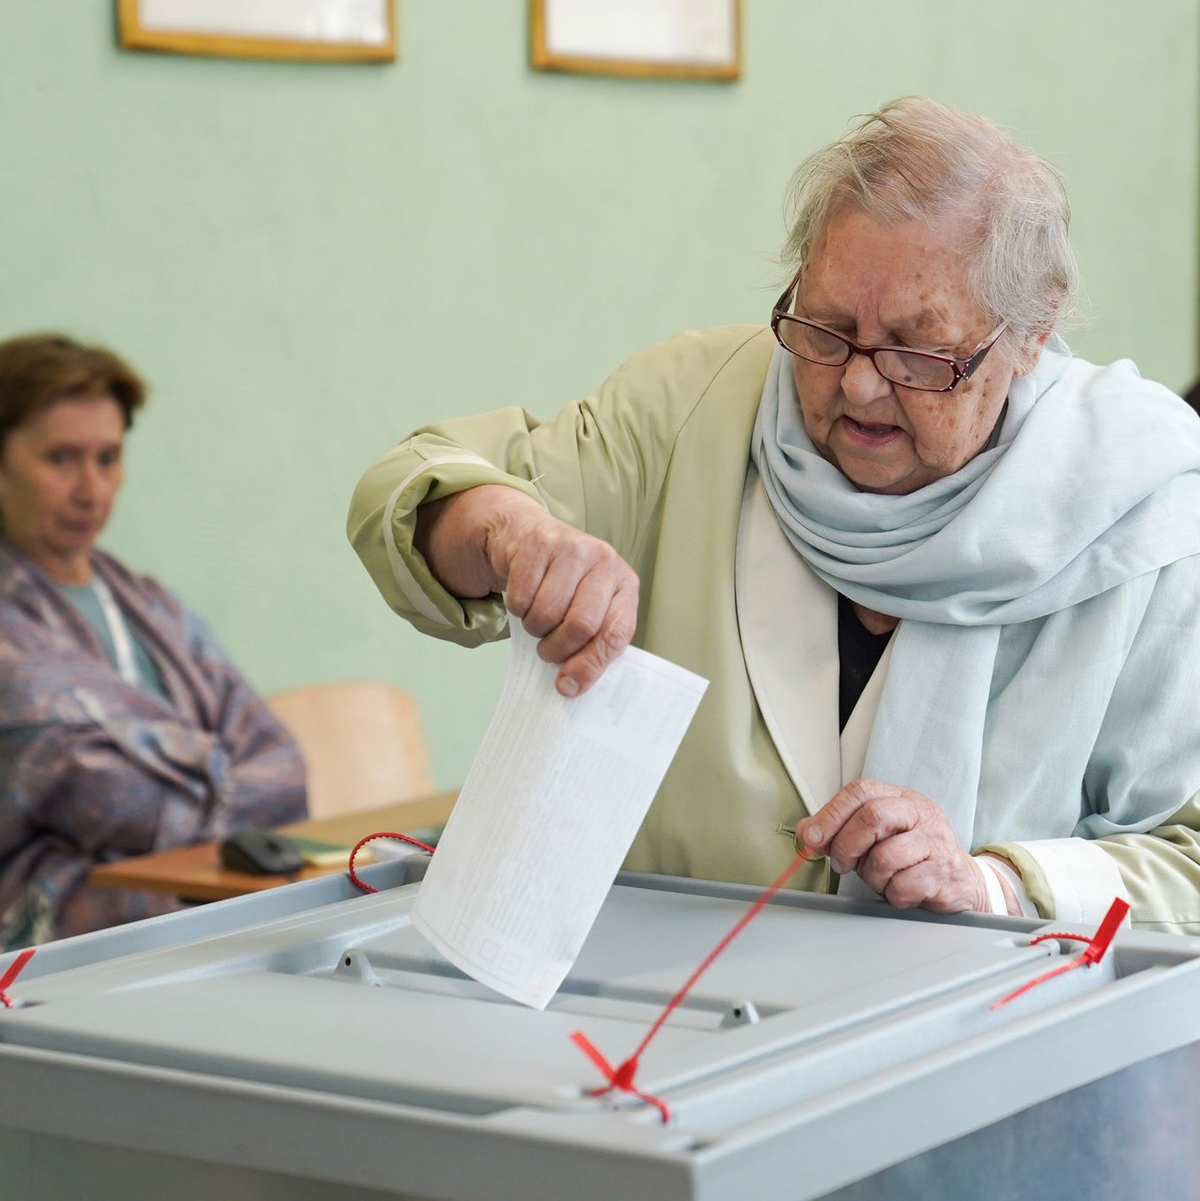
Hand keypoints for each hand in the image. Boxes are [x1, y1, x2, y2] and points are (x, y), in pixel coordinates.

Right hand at [418, 486, 638, 696]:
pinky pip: (521, 596)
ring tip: (538, 618)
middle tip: (548, 650)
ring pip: (547, 613)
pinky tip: (524, 596)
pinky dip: (517, 607)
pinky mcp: (539, 543)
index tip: (569, 685)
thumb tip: (570, 685)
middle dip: (557, 648)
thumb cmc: (563, 582)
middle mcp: (604, 561)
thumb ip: (590, 645)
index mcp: (624, 584)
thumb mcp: (587, 609)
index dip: (591, 664)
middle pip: (581, 625)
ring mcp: (572, 548)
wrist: (527, 536)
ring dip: (535, 627)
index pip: (616, 633)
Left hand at [797, 778, 988, 913]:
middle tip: (843, 865)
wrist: (959, 883)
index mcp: (900, 797)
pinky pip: (904, 885)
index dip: (831, 814)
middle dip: (847, 845)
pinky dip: (894, 894)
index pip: (860, 791)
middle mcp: (920, 812)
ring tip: (881, 879)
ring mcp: (936, 841)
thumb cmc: (910, 858)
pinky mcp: (945, 872)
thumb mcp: (873, 838)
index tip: (812, 837)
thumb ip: (839, 831)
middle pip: (872, 817)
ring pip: (886, 855)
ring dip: (872, 876)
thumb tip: (806, 832)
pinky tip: (902, 891)